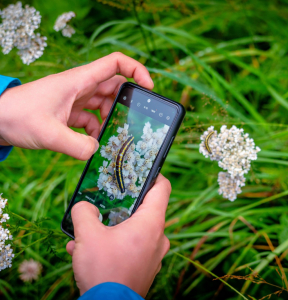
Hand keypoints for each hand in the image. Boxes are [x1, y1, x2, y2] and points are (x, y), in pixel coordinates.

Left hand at [0, 52, 152, 159]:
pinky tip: (93, 143)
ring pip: (105, 105)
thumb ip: (76, 145)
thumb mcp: (48, 133)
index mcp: (79, 81)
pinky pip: (92, 119)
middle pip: (115, 87)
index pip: (115, 63)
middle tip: (133, 122)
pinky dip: (97, 130)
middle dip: (126, 104)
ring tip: (114, 137)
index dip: (136, 70)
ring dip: (111, 120)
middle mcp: (81, 88)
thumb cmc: (17, 116)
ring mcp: (76, 100)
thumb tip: (97, 150)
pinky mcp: (71, 113)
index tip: (149, 87)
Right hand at [66, 174, 170, 296]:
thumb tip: (84, 206)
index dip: (154, 174)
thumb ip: (83, 212)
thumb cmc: (104, 272)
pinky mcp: (146, 265)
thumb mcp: (86, 236)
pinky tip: (93, 249)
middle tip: (110, 198)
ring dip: (116, 225)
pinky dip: (117, 242)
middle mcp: (158, 237)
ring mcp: (154, 253)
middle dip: (127, 202)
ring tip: (93, 229)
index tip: (142, 169)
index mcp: (151, 223)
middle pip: (147, 208)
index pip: (162, 188)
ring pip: (137, 228)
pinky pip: (133, 245)